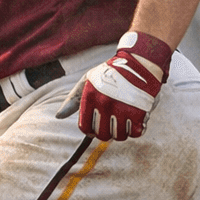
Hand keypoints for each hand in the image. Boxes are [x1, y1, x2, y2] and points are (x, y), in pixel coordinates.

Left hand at [55, 31, 170, 140]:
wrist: (139, 63)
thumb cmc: (110, 74)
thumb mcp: (87, 81)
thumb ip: (72, 100)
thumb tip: (58, 116)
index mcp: (90, 96)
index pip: (85, 128)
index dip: (90, 130)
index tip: (96, 126)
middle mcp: (105, 104)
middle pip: (102, 135)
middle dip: (106, 132)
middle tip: (111, 122)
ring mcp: (122, 108)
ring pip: (119, 136)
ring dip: (121, 131)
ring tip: (123, 118)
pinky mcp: (140, 112)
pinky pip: (136, 133)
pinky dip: (136, 129)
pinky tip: (135, 118)